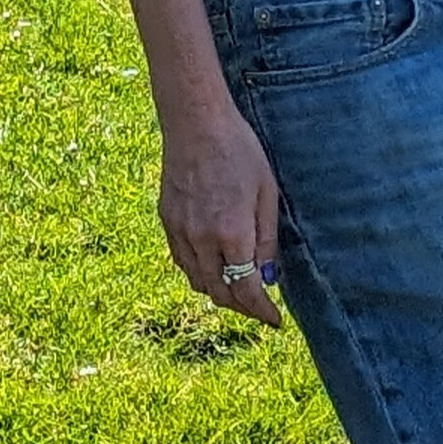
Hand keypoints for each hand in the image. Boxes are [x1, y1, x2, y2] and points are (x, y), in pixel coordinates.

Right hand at [157, 102, 283, 328]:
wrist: (195, 122)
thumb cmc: (239, 151)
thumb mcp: (266, 194)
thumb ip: (267, 240)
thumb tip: (268, 277)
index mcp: (232, 234)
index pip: (246, 290)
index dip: (262, 311)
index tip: (275, 320)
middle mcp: (202, 239)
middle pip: (220, 292)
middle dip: (242, 307)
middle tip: (260, 309)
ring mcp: (179, 230)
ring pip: (197, 281)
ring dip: (219, 292)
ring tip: (238, 289)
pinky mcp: (166, 219)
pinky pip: (181, 260)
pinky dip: (198, 272)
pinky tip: (213, 266)